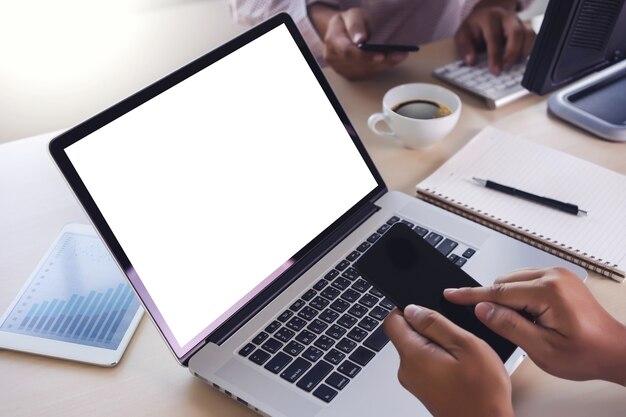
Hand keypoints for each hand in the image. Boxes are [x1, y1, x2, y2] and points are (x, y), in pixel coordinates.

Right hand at [308, 5, 406, 79]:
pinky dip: (379, 68)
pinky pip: (366, 75)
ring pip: (364, 72)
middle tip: (398, 55)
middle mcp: (333, 57)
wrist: (342, 30)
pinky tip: (390, 60)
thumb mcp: (353, 15)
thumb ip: (356, 25)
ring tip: (399, 56)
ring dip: (383, 65)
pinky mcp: (348, 75)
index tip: (381, 55)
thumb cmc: (350, 22)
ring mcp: (339, 68)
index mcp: (332, 39)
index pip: (348, 51)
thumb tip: (360, 39)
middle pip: (358, 64)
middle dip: (380, 61)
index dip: (364, 55)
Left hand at [384, 305, 513, 416]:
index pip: (392, 321)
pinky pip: (425, 364)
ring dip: (437, 345)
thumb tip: (412, 309)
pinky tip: (459, 367)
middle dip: (428, 329)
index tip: (429, 311)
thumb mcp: (465, 345)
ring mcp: (414, 382)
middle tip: (455, 337)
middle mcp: (407, 370)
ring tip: (461, 355)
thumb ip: (435, 323)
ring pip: (418, 349)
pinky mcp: (424, 389)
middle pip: (406, 334)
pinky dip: (440, 359)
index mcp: (413, 355)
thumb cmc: (482, 393)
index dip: (409, 309)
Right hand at [445, 267, 625, 384]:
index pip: (497, 291)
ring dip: (511, 301)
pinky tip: (534, 316)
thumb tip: (483, 309)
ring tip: (530, 326)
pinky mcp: (559, 278)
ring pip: (513, 281)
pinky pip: (526, 281)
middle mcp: (553, 276)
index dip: (470, 295)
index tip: (451, 294)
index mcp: (548, 291)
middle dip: (497, 304)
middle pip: (504, 284)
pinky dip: (521, 297)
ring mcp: (557, 275)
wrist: (613, 351)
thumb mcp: (541, 349)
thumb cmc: (587, 353)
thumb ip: (508, 325)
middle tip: (511, 329)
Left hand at [455, 5, 534, 74]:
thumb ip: (465, 47)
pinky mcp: (525, 28)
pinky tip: (519, 61)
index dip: (495, 56)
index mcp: (490, 18)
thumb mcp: (463, 35)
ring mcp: (519, 21)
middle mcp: (507, 17)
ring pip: (529, 35)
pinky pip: (533, 39)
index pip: (494, 38)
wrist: (486, 14)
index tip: (495, 71)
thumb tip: (471, 61)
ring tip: (513, 66)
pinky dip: (529, 51)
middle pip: (517, 33)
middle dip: (512, 53)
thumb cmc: (475, 27)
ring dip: (523, 53)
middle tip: (506, 69)